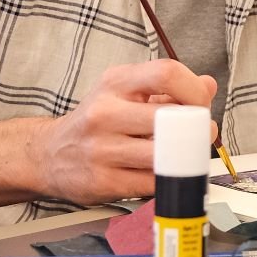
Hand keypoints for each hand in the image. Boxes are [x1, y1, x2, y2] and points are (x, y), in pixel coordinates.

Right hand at [32, 60, 217, 204]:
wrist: (49, 154)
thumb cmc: (95, 122)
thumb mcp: (124, 92)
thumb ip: (167, 88)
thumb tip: (208, 85)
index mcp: (115, 82)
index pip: (166, 73)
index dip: (194, 91)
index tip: (201, 105)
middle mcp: (104, 112)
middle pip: (170, 117)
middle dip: (197, 129)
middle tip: (202, 135)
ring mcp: (102, 149)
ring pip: (165, 154)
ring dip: (187, 158)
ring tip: (187, 156)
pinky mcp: (103, 182)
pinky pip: (153, 182)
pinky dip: (168, 180)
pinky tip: (166, 173)